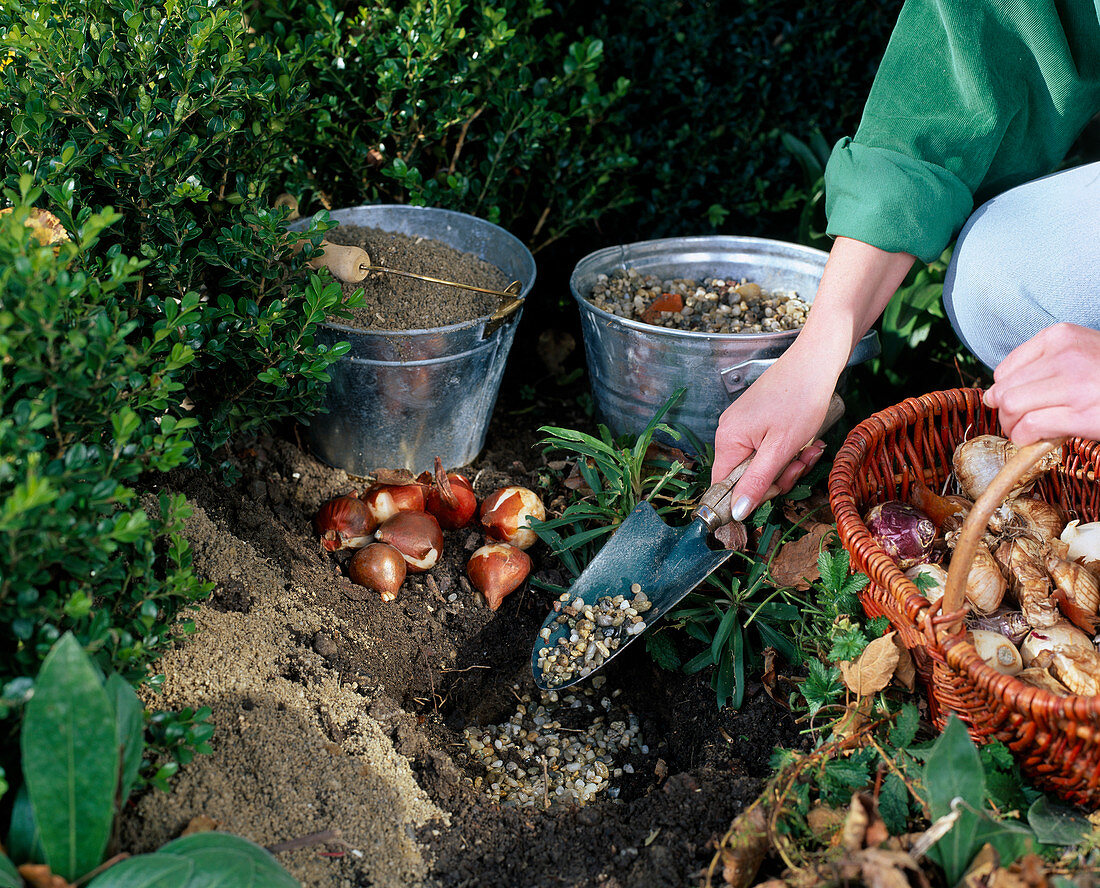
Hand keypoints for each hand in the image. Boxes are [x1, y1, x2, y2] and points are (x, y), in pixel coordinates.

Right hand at [711, 356, 837, 518]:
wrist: (815, 361)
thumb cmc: (800, 398)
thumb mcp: (781, 449)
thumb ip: (757, 482)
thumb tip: (736, 513)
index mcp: (727, 439)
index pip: (724, 486)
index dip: (749, 496)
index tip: (778, 487)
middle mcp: (729, 432)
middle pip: (745, 476)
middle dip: (777, 476)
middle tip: (799, 463)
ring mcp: (742, 425)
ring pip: (760, 464)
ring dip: (787, 463)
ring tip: (807, 448)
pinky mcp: (756, 420)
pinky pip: (766, 448)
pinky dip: (786, 450)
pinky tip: (804, 440)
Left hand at [983, 323, 1099, 444]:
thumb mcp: (1078, 354)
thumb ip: (1042, 365)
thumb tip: (994, 395)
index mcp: (1061, 336)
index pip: (1005, 369)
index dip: (1004, 392)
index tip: (1015, 403)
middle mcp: (1066, 355)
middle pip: (1005, 390)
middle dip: (1004, 413)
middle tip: (1017, 423)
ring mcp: (1075, 384)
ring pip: (1012, 407)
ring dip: (1012, 427)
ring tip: (1025, 432)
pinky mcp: (1082, 413)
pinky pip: (1031, 426)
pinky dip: (1025, 438)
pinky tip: (1036, 440)